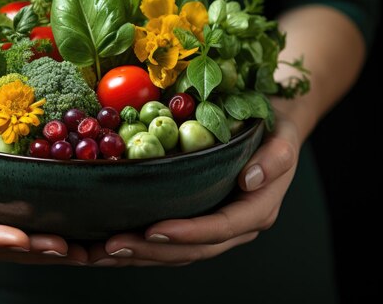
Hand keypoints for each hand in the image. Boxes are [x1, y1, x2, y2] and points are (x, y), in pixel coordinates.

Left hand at [89, 103, 300, 266]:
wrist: (270, 127)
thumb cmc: (275, 128)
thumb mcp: (283, 137)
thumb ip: (275, 159)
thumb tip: (250, 180)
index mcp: (256, 210)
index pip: (220, 228)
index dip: (188, 233)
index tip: (154, 230)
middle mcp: (234, 226)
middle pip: (192, 249)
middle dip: (151, 251)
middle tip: (112, 246)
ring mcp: (213, 226)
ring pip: (175, 252)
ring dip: (138, 255)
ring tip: (100, 253)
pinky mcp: (195, 219)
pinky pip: (168, 240)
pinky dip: (139, 245)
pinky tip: (108, 243)